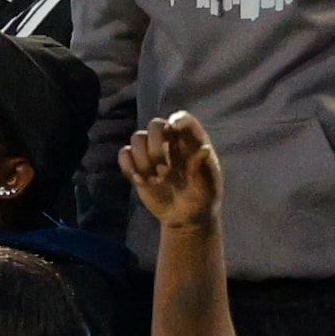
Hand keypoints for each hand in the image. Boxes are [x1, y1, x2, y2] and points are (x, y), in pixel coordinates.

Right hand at [119, 111, 220, 230]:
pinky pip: (124, 154)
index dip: (177, 120)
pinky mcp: (137, 166)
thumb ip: (205, 168)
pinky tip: (140, 181)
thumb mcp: (210, 185)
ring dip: (142, 160)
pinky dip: (128, 166)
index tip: (173, 129)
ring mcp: (152, 152)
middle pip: (155, 124)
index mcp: (191, 141)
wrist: (188, 217)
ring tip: (155, 181)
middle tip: (163, 170)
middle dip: (155, 146)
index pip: (182, 118)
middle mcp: (170, 141)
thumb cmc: (204, 197)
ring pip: (137, 137)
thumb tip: (205, 150)